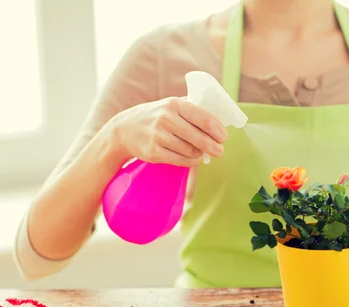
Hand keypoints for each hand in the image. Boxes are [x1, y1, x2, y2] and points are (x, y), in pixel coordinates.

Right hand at [106, 97, 227, 166]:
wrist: (124, 129)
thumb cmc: (155, 116)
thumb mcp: (170, 105)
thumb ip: (192, 108)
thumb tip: (219, 117)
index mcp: (174, 104)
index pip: (204, 118)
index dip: (218, 130)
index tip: (223, 137)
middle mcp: (166, 119)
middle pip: (200, 138)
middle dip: (214, 146)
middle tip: (219, 150)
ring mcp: (159, 136)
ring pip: (191, 151)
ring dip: (200, 154)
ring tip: (201, 152)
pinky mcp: (154, 152)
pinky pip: (181, 160)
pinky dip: (190, 161)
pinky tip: (192, 158)